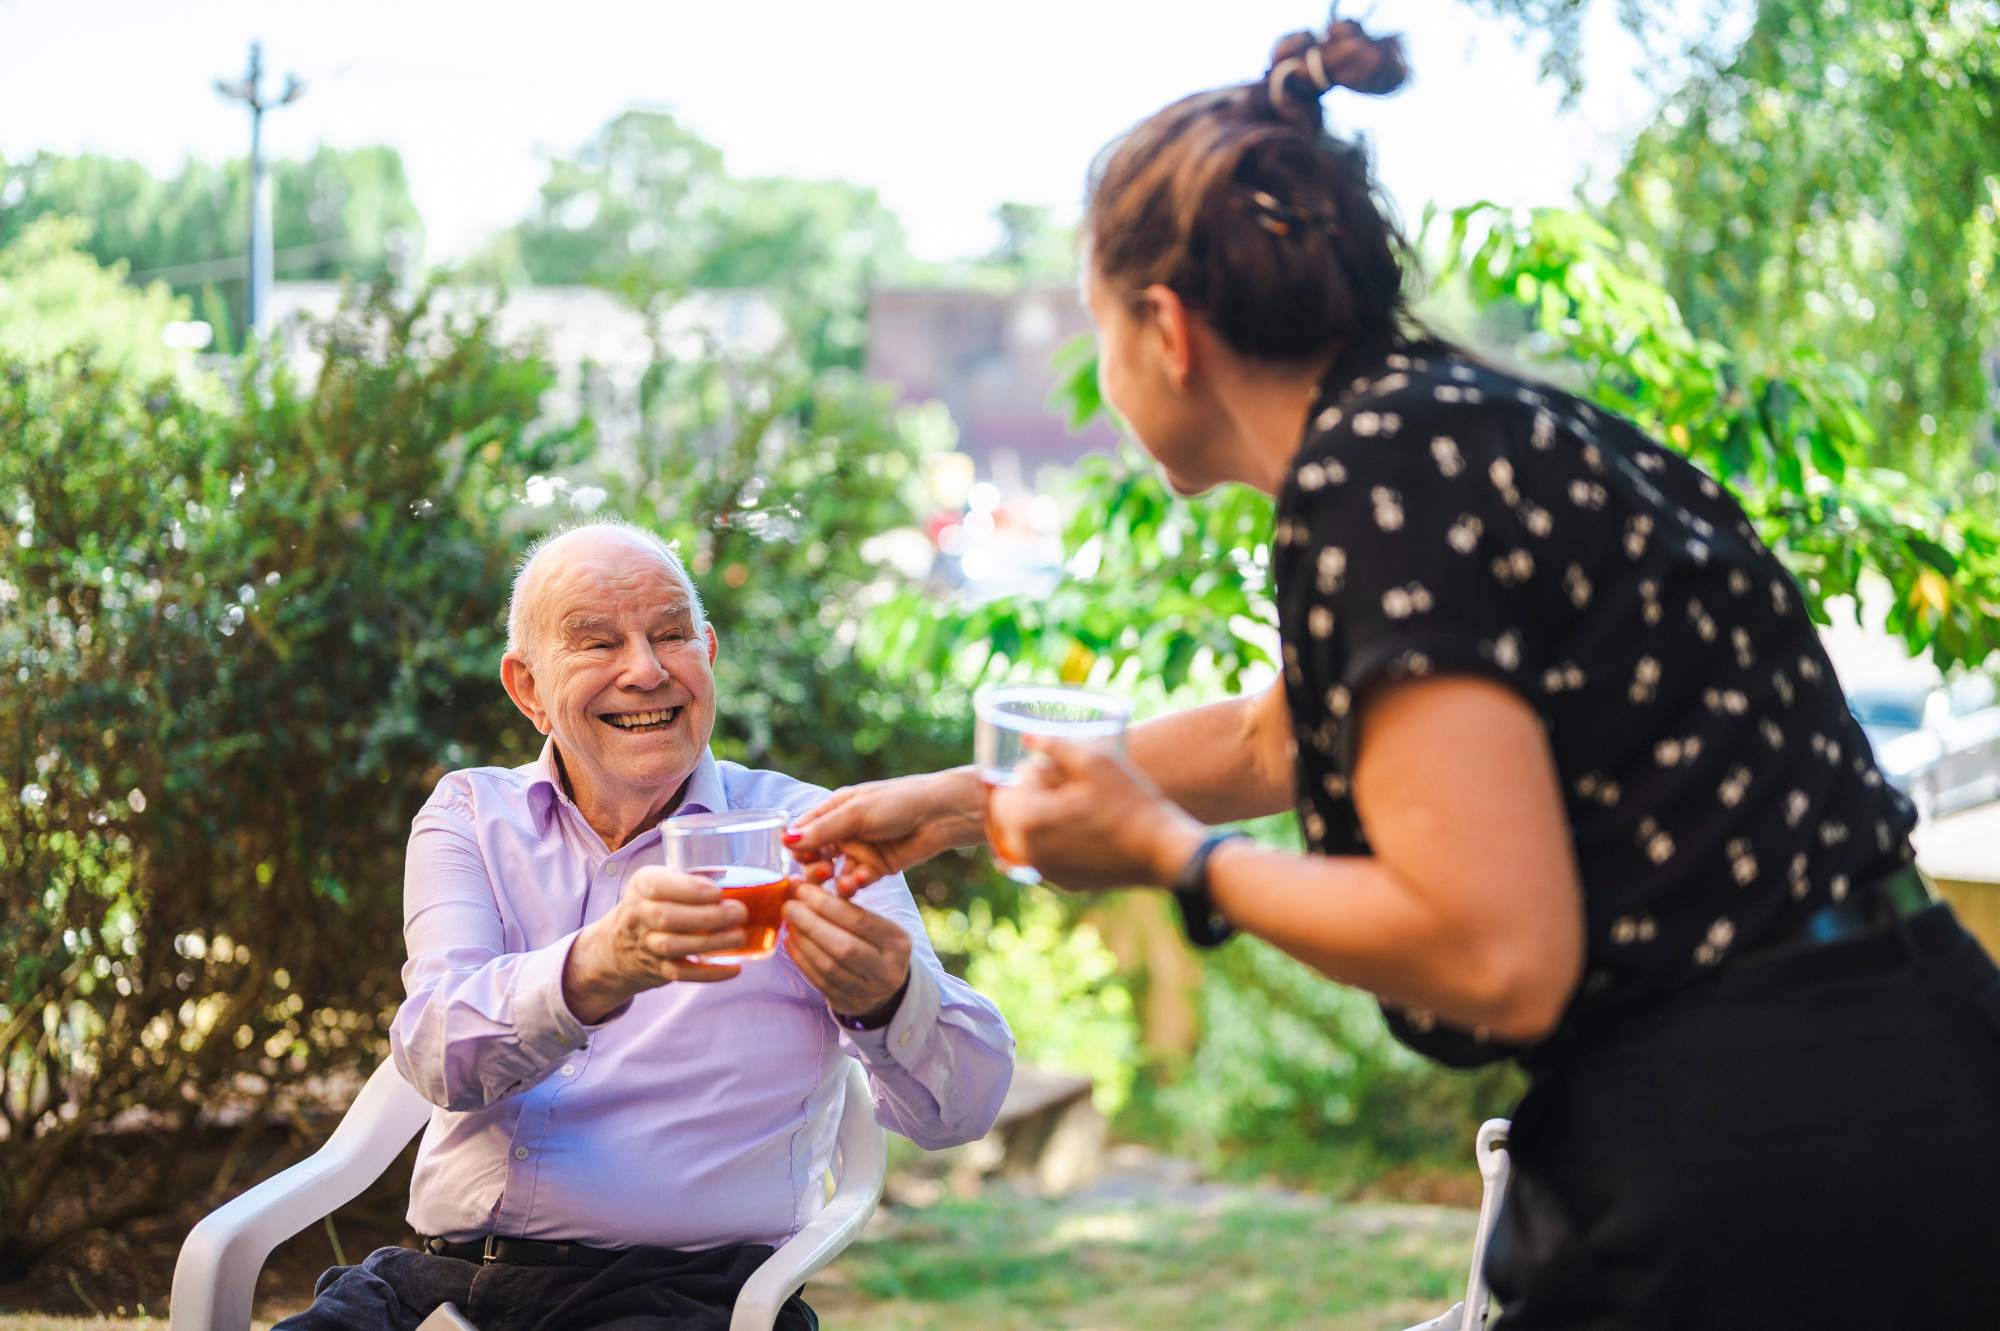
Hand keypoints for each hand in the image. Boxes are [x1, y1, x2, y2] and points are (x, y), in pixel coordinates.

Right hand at [562, 867, 747, 1022]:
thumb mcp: (658, 882)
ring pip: (674, 946)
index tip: (717, 892)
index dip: (688, 889)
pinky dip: (709, 973)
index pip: (657, 886)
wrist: (616, 947)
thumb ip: (688, 878)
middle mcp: (638, 915)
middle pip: (667, 917)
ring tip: (740, 936)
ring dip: (710, 942)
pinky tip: (735, 968)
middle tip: (740, 912)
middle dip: (706, 916)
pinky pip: (682, 974)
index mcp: (641, 886)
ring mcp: (646, 945)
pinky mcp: (658, 969)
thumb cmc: (652, 905)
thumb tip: (743, 875)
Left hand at [782, 881, 912, 1024]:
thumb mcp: (872, 923)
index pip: (860, 920)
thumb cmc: (874, 944)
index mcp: (897, 942)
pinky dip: (802, 960)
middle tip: (788, 907)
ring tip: (789, 924)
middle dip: (811, 924)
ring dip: (804, 943)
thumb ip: (841, 903)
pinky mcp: (849, 1004)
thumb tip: (797, 884)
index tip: (803, 891)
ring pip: (829, 966)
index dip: (827, 905)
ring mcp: (869, 991)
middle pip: (844, 946)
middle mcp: (887, 969)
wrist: (886, 986)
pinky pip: (820, 982)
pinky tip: (792, 943)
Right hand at [785, 768, 985, 894]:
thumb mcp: (855, 814)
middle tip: (823, 873)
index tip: (797, 859)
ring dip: (835, 881)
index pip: (803, 831)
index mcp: (834, 810)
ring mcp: (859, 851)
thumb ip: (821, 830)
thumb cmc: (897, 803)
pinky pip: (855, 881)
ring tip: (844, 882)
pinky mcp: (875, 868)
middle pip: (814, 857)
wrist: (939, 816)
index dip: (797, 847)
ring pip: (834, 874)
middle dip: (814, 868)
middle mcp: (843, 831)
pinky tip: (863, 879)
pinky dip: (856, 883)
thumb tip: (785, 841)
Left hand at [989, 738, 1206, 891]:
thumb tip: (1026, 738)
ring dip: (1035, 817)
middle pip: (1009, 811)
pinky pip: (1041, 856)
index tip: (1066, 770)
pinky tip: (1078, 831)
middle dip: (1029, 792)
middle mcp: (1025, 851)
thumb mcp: (1095, 762)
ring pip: (1022, 835)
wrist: (1162, 851)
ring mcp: (1042, 871)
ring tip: (1069, 806)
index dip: (1040, 768)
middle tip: (1062, 784)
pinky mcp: (1061, 882)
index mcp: (1027, 818)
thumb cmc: (1130, 802)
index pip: (1016, 780)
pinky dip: (1049, 841)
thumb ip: (1054, 745)